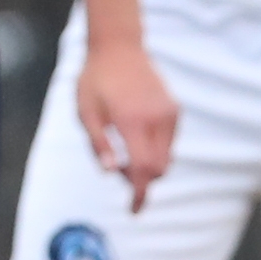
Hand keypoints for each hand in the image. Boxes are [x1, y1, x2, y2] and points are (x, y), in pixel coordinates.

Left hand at [77, 40, 179, 211]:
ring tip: (124, 150)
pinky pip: (170, 141)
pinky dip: (156, 150)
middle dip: (141, 178)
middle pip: (159, 167)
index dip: (140, 194)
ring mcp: (170, 114)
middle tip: (117, 169)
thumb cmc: (95, 81)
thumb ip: (99, 145)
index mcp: (134, 122)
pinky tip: (136, 136)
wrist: (119, 48)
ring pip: (167, 156)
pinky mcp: (174, 109)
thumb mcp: (86, 114)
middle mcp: (158, 120)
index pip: (143, 169)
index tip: (134, 211)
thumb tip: (110, 172)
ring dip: (148, 164)